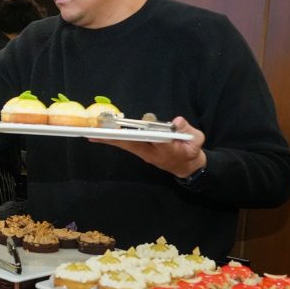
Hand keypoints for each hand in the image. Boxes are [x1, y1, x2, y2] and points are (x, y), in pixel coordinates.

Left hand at [90, 116, 206, 177]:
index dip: (149, 134)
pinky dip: (114, 140)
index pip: (158, 142)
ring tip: (92, 134)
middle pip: (132, 145)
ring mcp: (144, 153)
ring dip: (110, 140)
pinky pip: (126, 145)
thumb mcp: (196, 140)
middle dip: (115, 138)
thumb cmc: (191, 151)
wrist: (186, 167)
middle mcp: (152, 153)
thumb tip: (177, 121)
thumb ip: (188, 131)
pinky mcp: (140, 151)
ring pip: (126, 145)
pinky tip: (101, 136)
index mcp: (169, 149)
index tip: (140, 125)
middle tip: (96, 133)